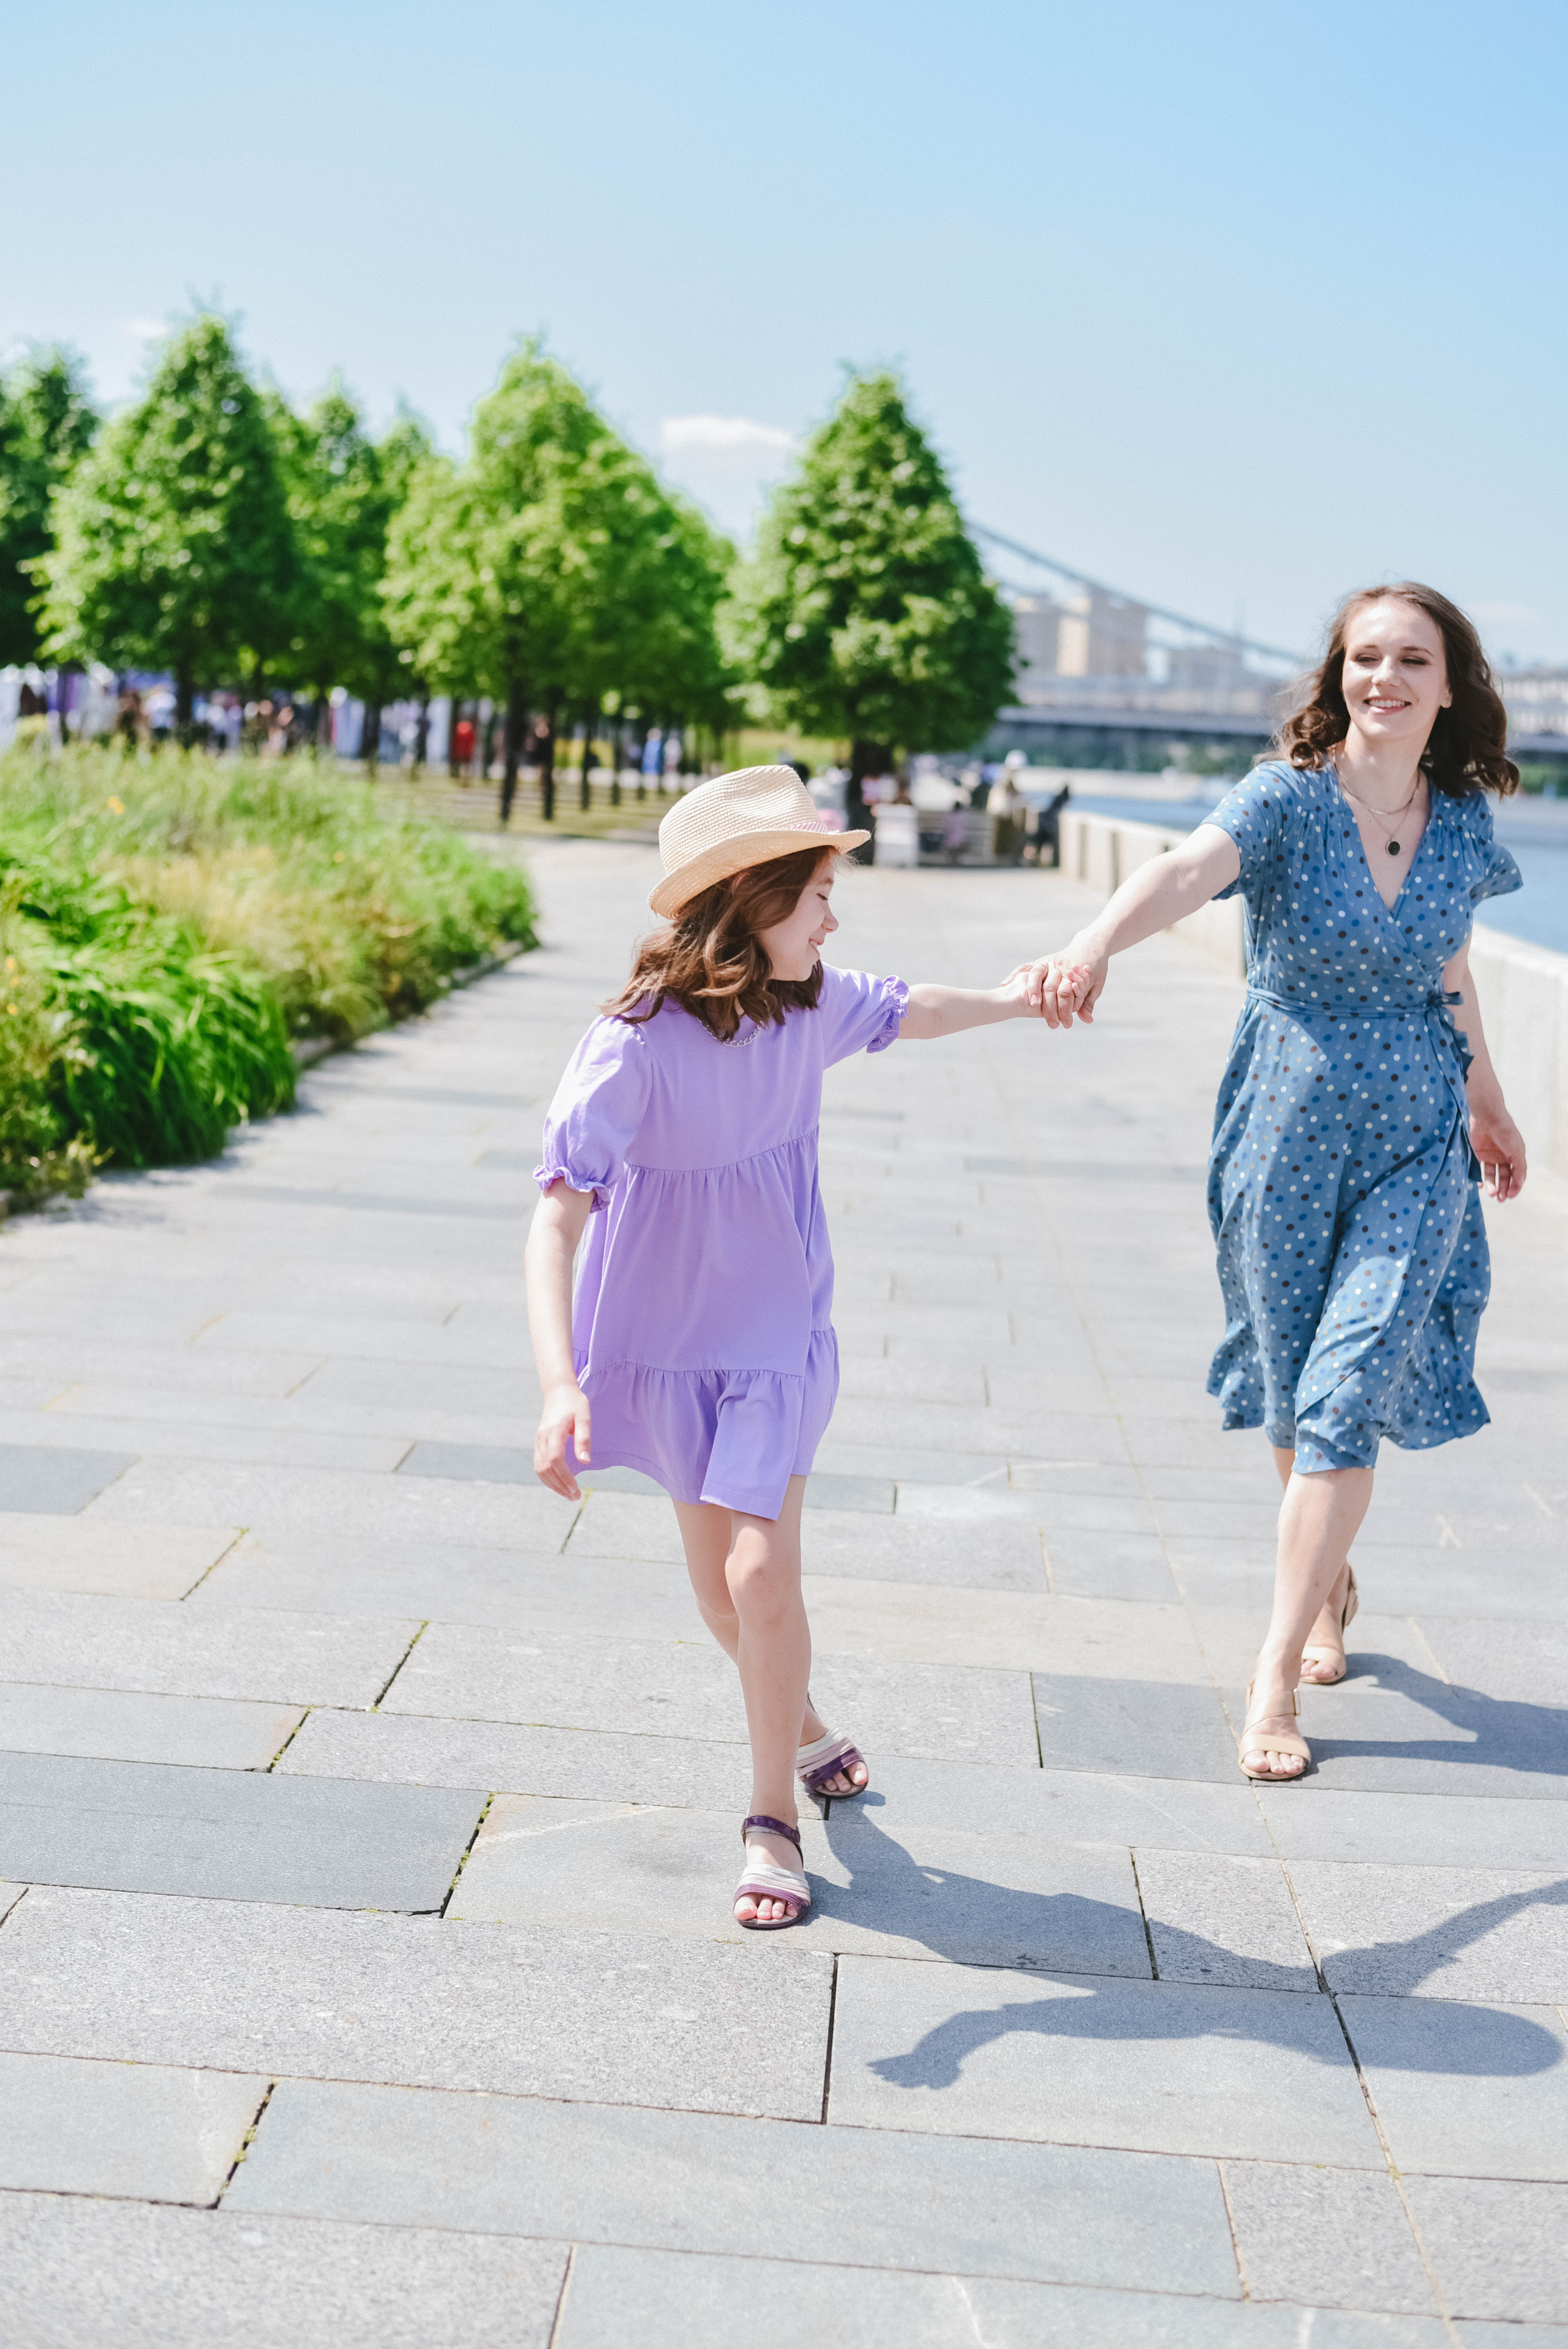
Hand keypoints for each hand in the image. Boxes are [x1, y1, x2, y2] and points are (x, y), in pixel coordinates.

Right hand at [535, 1380, 591, 1497]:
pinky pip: (539, 1465)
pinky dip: (547, 1478)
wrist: (559, 1392)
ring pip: (540, 1469)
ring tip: (568, 1495)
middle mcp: (542, 1439)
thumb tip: (586, 1461)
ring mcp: (538, 1442)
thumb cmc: (575, 1403)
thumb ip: (584, 1439)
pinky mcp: (539, 1444)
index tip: (576, 1489)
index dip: (565, 1478)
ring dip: (553, 1485)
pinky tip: (559, 1484)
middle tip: (575, 1497)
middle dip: (560, 1486)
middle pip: (546, 1469)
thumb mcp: (584, 1418)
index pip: (555, 1460)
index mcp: (553, 1432)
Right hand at [1017, 934, 1106, 1027]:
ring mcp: (1048, 963)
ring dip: (1030, 989)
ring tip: (1026, 1003)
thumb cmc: (1095, 967)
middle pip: (1049, 985)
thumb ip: (1088, 1002)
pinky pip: (1025, 967)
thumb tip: (1087, 1020)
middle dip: (1046, 1004)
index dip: (1063, 1008)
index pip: (1065, 991)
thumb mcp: (1096, 985)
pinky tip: (1005, 984)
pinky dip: (1015, 974)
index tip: (1060, 1023)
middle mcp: (1058, 966)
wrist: (1091, 945)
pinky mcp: (1041, 962)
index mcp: (1072, 972)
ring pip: (1035, 973)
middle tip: (1047, 1020)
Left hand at [1470, 1099, 1526, 1200]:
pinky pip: (1478, 1169)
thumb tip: (1519, 1184)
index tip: (1510, 1196)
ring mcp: (1490, 1155)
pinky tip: (1480, 1186)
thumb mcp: (1517, 1151)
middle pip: (1504, 1176)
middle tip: (1500, 1199)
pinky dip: (1479, 1178)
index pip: (1516, 1175)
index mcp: (1515, 1155)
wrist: (1487, 1116)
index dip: (1515, 1186)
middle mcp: (1503, 1156)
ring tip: (1491, 1194)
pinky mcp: (1477, 1153)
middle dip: (1503, 1188)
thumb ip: (1519, 1168)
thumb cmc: (1505, 1131)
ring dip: (1492, 1185)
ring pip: (1491, 1175)